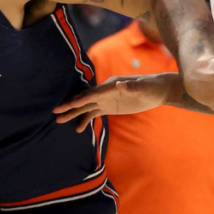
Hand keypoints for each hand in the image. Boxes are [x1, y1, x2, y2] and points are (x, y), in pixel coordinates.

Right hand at [53, 73, 175, 130]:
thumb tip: (120, 84)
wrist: (158, 90)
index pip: (93, 93)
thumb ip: (132, 87)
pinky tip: (78, 128)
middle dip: (70, 105)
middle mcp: (105, 91)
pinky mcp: (109, 106)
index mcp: (111, 85)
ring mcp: (106, 99)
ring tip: (59, 120)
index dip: (81, 98)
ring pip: (86, 106)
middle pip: (84, 99)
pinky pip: (94, 113)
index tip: (69, 104)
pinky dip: (85, 119)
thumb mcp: (144, 87)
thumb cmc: (152, 86)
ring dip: (73, 113)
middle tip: (55, 111)